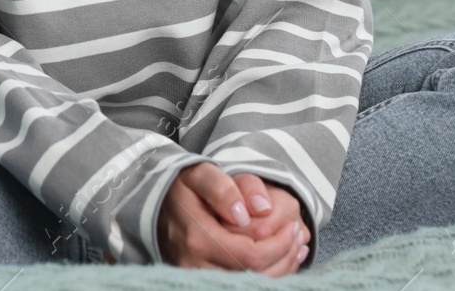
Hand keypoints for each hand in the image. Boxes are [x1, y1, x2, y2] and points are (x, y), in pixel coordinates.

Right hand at [156, 161, 309, 274]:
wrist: (155, 203)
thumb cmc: (183, 187)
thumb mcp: (200, 174)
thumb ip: (223, 188)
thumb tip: (250, 212)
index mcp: (197, 237)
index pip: (251, 255)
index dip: (278, 244)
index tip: (293, 226)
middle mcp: (194, 264)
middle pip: (253, 276)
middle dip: (283, 257)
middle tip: (298, 237)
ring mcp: (196, 277)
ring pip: (249, 285)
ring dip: (279, 270)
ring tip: (295, 248)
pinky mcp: (200, 281)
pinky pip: (240, 285)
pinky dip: (267, 276)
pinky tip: (281, 261)